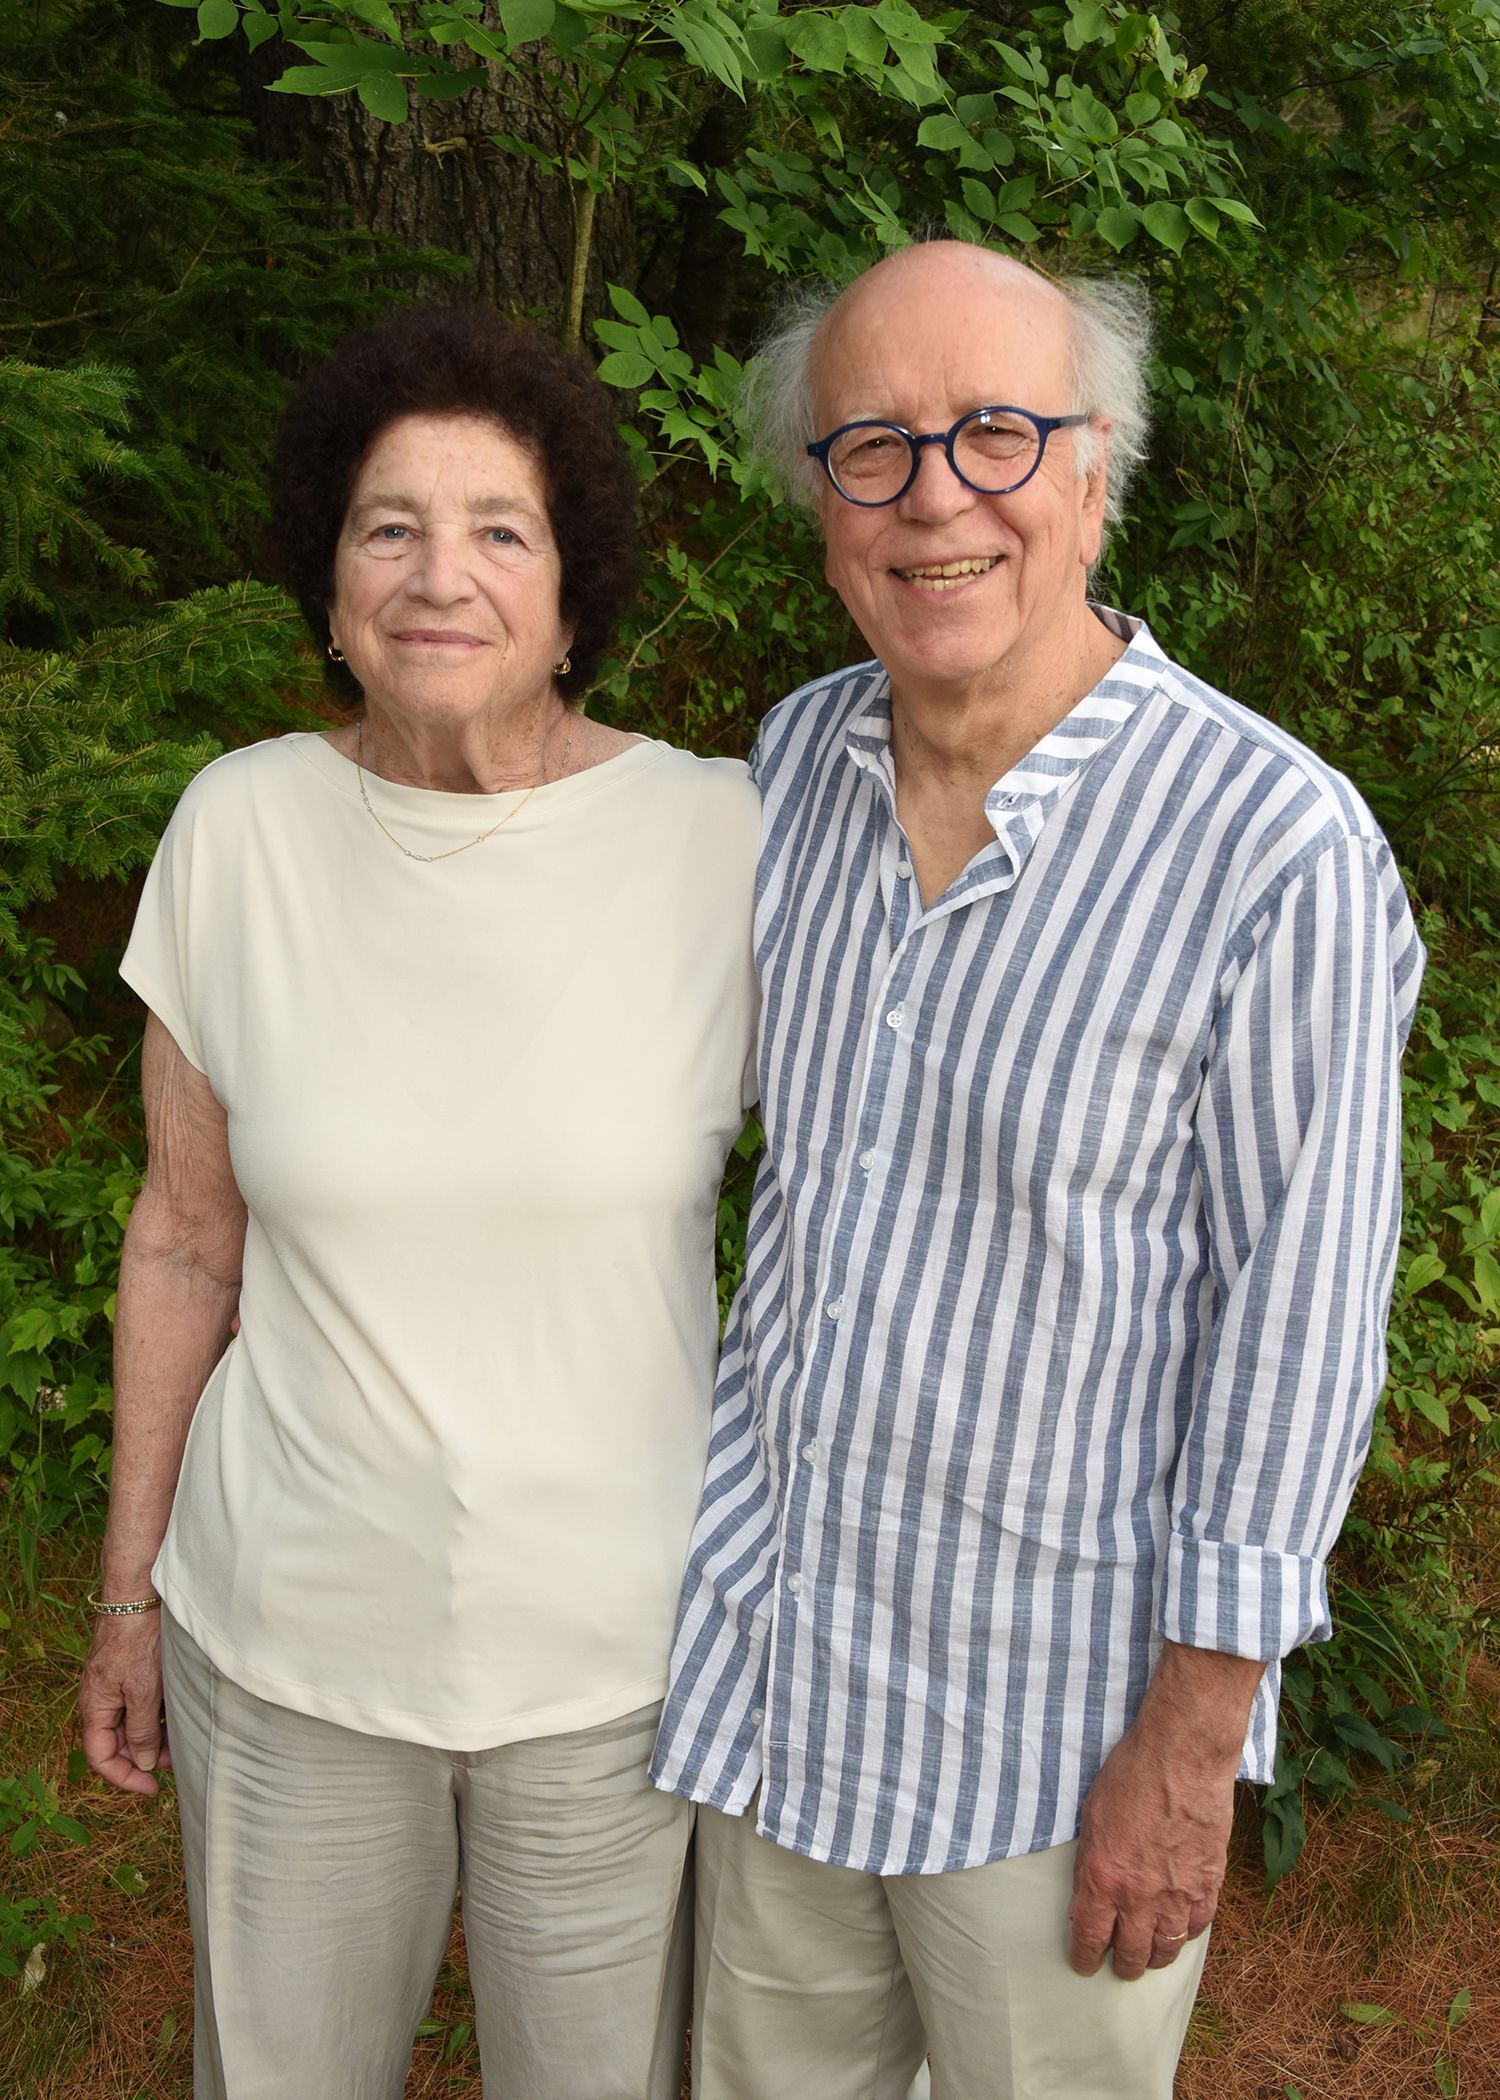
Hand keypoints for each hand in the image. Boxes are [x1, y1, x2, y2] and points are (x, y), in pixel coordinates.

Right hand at [79, 1613, 170, 1796]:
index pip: (101, 1758)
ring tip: (181, 1741)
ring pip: (131, 1725)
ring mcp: (115, 1687)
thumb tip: (143, 1762)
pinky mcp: (131, 1673)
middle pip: (117, 1744)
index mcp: (94, 1708)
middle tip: (175, 1762)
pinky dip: (156, 1716)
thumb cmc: (137, 1640)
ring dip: (153, 1738)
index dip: (125, 1778)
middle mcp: (101, 1701)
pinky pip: (139, 1706)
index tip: (152, 1788)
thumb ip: (141, 1729)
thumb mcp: (142, 1691)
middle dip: (144, 1758)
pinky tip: (177, 1716)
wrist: (139, 1596)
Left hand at [1066, 1643, 1260, 1980]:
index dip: (1085, 1956)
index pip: (1089, 1937)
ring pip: (1167, 1948)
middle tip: (1119, 1965)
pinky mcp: (1209, 1882)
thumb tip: (1088, 1894)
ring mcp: (1178, 1893)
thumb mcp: (1091, 1817)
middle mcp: (1139, 1895)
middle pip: (1131, 1953)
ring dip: (1155, 1955)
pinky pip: (1198, 1925)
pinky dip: (1187, 1932)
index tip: (1083, 1964)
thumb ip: (1090, 1862)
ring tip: (1149, 1955)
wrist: (1181, 1755)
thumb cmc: (1130, 1774)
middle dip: (1122, 1964)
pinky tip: (1181, 1929)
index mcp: (1103, 1877)